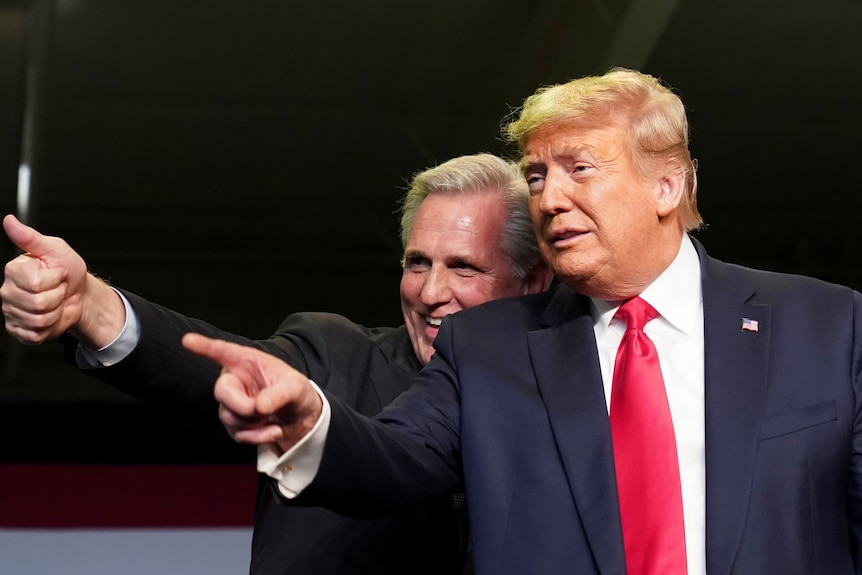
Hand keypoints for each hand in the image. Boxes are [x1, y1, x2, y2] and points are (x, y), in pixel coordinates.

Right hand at [1, 214, 124, 347]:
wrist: (80, 294)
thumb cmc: (68, 270)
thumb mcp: (55, 249)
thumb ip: (30, 237)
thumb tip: (9, 220)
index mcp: (14, 270)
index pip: (35, 282)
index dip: (55, 278)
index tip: (57, 273)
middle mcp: (8, 291)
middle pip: (37, 303)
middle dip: (57, 295)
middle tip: (57, 288)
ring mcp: (11, 311)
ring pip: (38, 320)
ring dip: (55, 311)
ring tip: (55, 301)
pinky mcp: (18, 329)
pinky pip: (35, 334)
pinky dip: (50, 326)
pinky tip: (50, 315)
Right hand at [182, 333, 323, 450]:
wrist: (300, 418)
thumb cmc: (296, 393)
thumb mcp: (296, 388)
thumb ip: (279, 394)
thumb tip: (259, 407)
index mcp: (248, 362)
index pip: (223, 352)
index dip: (204, 346)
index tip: (187, 340)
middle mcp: (235, 380)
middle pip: (221, 392)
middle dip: (242, 406)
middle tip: (262, 411)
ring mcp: (232, 403)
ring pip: (228, 416)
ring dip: (254, 423)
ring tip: (274, 418)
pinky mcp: (234, 424)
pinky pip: (238, 434)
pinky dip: (257, 436)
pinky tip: (274, 430)